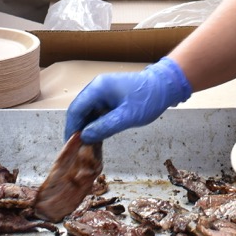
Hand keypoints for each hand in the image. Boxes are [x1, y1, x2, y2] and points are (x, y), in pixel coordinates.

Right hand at [64, 57, 192, 143]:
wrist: (165, 86)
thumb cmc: (148, 98)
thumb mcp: (126, 117)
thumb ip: (104, 127)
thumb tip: (85, 137)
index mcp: (98, 88)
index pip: (76, 109)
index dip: (71, 128)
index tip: (70, 144)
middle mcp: (97, 87)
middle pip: (79, 110)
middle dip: (78, 129)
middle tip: (77, 148)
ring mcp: (103, 92)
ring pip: (88, 112)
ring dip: (87, 128)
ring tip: (86, 146)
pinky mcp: (110, 97)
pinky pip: (97, 112)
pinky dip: (96, 124)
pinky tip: (97, 137)